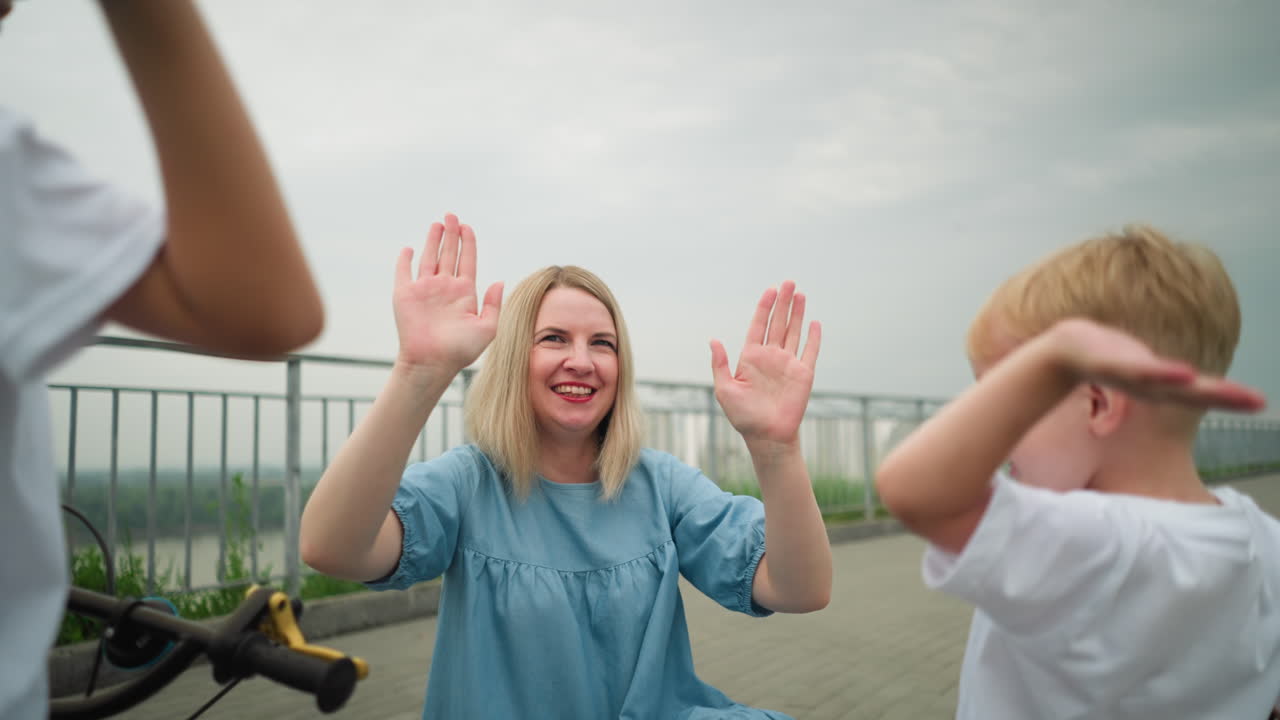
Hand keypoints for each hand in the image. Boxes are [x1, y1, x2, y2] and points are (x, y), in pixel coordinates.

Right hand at [393, 214, 502, 373]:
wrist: (432, 363)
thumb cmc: (460, 351)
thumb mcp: (487, 328)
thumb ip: (493, 304)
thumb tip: (499, 281)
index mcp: (464, 293)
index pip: (467, 260)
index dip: (468, 242)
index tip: (467, 226)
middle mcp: (445, 288)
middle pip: (449, 254)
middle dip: (451, 234)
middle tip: (452, 215)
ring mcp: (424, 290)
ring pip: (429, 257)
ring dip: (433, 240)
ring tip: (438, 223)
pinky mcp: (405, 295)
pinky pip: (403, 272)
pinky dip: (406, 259)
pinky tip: (410, 248)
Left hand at [710, 281, 821, 448]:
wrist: (767, 436)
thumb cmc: (743, 416)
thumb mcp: (725, 389)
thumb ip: (720, 364)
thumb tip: (713, 340)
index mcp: (751, 357)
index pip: (759, 325)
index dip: (764, 307)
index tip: (770, 290)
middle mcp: (770, 357)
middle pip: (778, 323)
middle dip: (782, 302)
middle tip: (788, 282)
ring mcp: (788, 364)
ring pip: (794, 332)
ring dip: (797, 313)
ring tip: (800, 293)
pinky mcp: (804, 374)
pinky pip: (810, 351)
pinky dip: (813, 337)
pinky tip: (814, 322)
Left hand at [1046, 318, 1264, 410]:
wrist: (1066, 351)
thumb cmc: (1106, 359)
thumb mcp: (1140, 368)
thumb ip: (1161, 376)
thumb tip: (1182, 377)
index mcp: (1162, 385)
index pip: (1202, 392)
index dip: (1231, 397)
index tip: (1261, 401)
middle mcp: (1151, 386)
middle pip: (1193, 393)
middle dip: (1226, 397)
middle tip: (1259, 401)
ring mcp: (1131, 377)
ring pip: (1165, 384)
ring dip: (1191, 387)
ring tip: (1216, 387)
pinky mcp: (1111, 367)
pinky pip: (1139, 371)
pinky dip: (1162, 374)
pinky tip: (1185, 374)